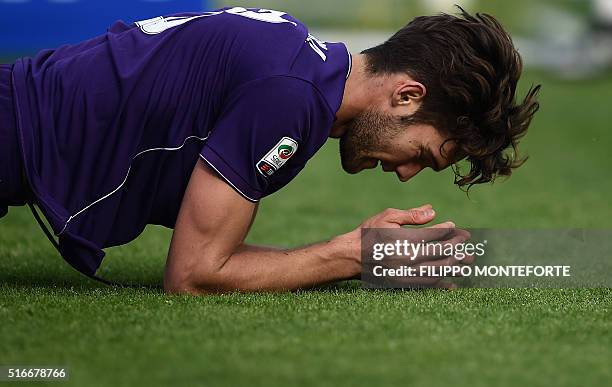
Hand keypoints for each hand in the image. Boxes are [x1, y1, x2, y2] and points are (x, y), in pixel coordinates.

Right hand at [335, 204, 474, 287]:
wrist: (352, 257)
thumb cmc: (369, 233)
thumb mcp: (388, 217)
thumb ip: (411, 215)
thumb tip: (433, 211)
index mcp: (405, 239)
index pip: (434, 235)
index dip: (449, 231)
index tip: (457, 228)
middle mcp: (408, 257)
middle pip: (440, 253)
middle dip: (456, 248)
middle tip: (468, 245)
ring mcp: (406, 272)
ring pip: (437, 270)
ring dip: (454, 266)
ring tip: (467, 263)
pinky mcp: (403, 282)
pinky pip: (427, 285)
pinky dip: (441, 284)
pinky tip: (452, 284)